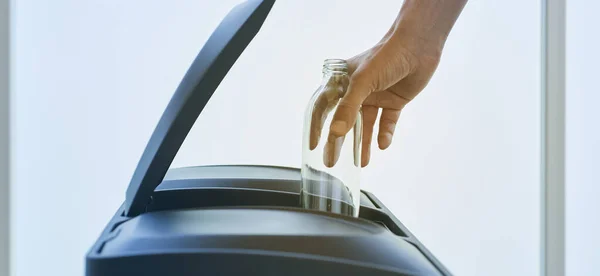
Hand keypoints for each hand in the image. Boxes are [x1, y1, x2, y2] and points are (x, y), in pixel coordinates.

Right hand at [328, 28, 444, 166]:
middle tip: (333, 161)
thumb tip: (335, 134)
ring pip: (366, 125)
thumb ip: (348, 109)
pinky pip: (386, 122)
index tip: (314, 146)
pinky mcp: (394, 101)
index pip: (324, 107)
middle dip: (339, 142)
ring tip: (362, 163)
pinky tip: (383, 145)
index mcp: (342, 81)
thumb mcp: (363, 82)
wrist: (419, 46)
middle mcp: (357, 91)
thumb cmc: (386, 56)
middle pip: (344, 121)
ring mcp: (375, 96)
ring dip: (364, 143)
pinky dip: (385, 134)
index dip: (317, 126)